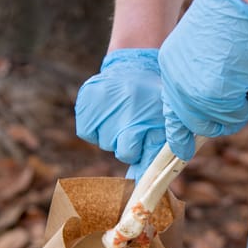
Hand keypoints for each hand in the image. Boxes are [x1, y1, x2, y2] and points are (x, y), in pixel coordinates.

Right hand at [75, 48, 165, 180]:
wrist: (134, 67)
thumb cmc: (153, 102)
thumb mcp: (162, 123)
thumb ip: (155, 151)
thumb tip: (140, 180)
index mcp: (144, 114)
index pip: (129, 153)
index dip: (136, 151)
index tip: (141, 142)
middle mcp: (121, 108)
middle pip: (116, 150)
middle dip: (126, 144)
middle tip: (133, 126)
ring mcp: (100, 103)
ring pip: (102, 142)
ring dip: (112, 136)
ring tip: (122, 115)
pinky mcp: (85, 100)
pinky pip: (87, 132)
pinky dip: (96, 129)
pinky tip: (107, 115)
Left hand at [158, 0, 247, 159]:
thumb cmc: (230, 12)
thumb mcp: (207, 42)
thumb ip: (205, 71)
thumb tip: (220, 101)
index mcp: (169, 64)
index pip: (172, 108)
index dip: (180, 129)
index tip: (183, 147)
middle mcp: (175, 80)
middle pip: (193, 122)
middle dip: (219, 122)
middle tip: (241, 108)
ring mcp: (192, 91)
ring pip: (216, 122)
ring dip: (238, 111)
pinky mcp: (213, 96)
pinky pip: (235, 115)